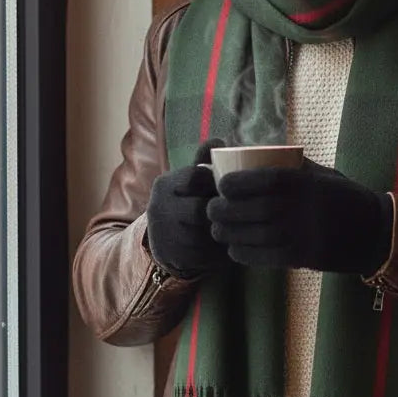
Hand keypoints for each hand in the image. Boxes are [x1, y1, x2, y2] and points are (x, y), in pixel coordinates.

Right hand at [146, 139, 228, 278]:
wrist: (164, 240)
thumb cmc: (186, 202)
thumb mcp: (191, 180)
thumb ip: (204, 161)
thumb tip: (218, 140)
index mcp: (164, 185)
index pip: (195, 176)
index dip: (215, 183)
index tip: (228, 188)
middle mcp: (159, 208)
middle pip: (199, 210)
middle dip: (220, 212)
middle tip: (238, 211)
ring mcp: (165, 235)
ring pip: (203, 234)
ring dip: (223, 233)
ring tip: (237, 229)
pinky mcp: (174, 256)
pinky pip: (204, 255)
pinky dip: (220, 252)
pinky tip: (229, 246)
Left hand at [207, 159, 393, 274]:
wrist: (373, 232)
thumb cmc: (342, 196)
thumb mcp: (320, 173)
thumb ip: (290, 167)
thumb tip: (253, 155)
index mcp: (301, 183)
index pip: (257, 181)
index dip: (232, 184)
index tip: (221, 185)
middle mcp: (298, 208)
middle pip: (247, 210)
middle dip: (221, 211)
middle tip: (212, 210)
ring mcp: (299, 235)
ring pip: (249, 236)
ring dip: (227, 233)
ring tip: (218, 229)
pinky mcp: (300, 258)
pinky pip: (261, 257)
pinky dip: (242, 253)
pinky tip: (234, 247)